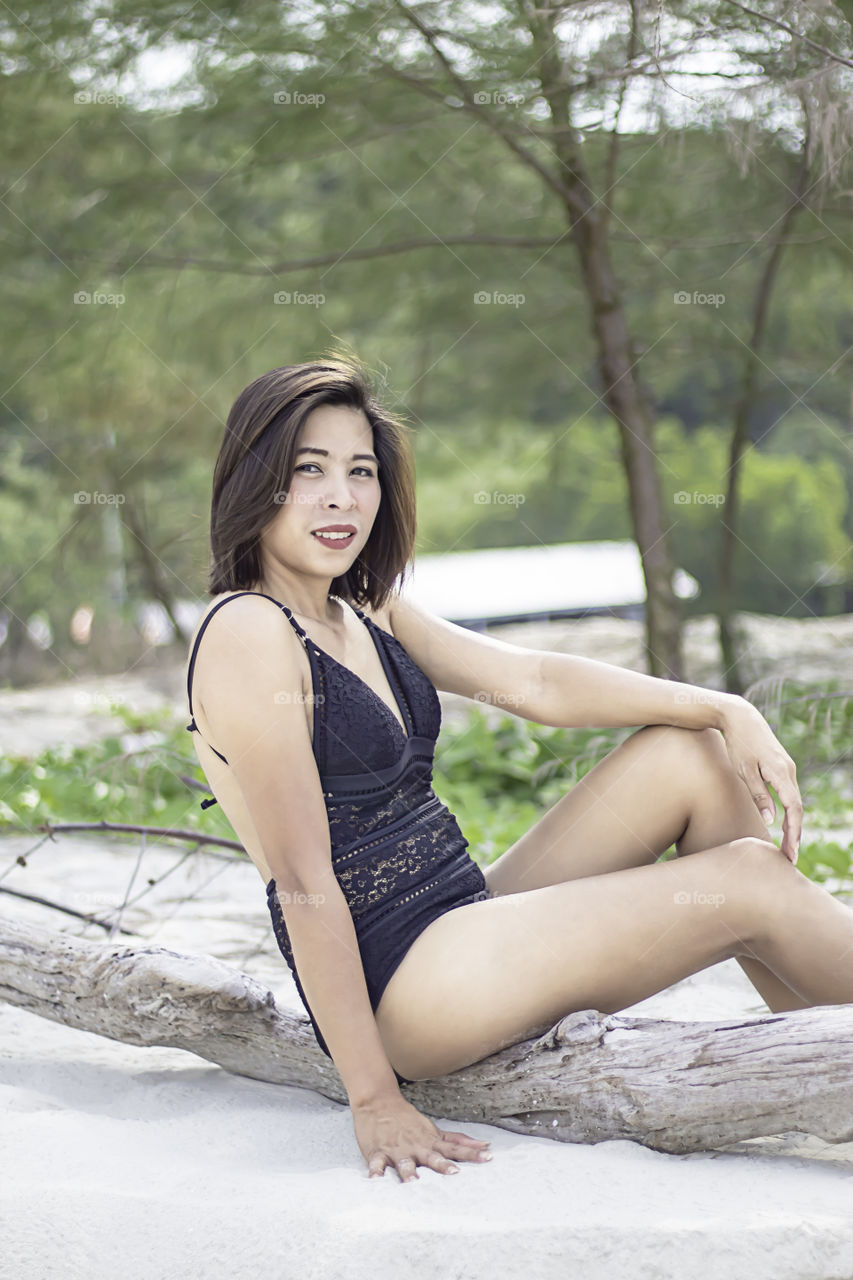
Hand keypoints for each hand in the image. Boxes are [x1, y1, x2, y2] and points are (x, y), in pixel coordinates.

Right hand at [352, 1091, 491, 1180]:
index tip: (488, 1158)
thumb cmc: (409, 1121)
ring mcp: (396, 1150)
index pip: (455, 1149)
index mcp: (430, 1142)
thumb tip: (486, 1145)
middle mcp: (416, 1147)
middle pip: (432, 1157)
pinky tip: (375, 1179)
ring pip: (404, 1163)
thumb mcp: (434, 1130)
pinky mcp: (377, 1152)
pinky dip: (376, 1171)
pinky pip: (376, 1163)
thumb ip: (458, 1140)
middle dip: (442, 1165)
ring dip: (409, 1172)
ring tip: (413, 1183)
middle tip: (453, 1173)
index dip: (471, 1154)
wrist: (378, 1102)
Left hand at [719, 697, 801, 862]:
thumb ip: (758, 795)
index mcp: (780, 773)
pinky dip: (789, 812)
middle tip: (790, 858)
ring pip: (794, 802)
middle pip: (797, 809)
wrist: (742, 717)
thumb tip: (770, 821)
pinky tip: (784, 825)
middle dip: (795, 835)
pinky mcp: (781, 768)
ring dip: (793, 825)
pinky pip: (789, 794)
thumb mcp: (744, 770)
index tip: (791, 852)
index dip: (793, 832)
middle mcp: (788, 771)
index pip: (794, 809)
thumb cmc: (739, 744)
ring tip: (787, 847)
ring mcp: (787, 769)